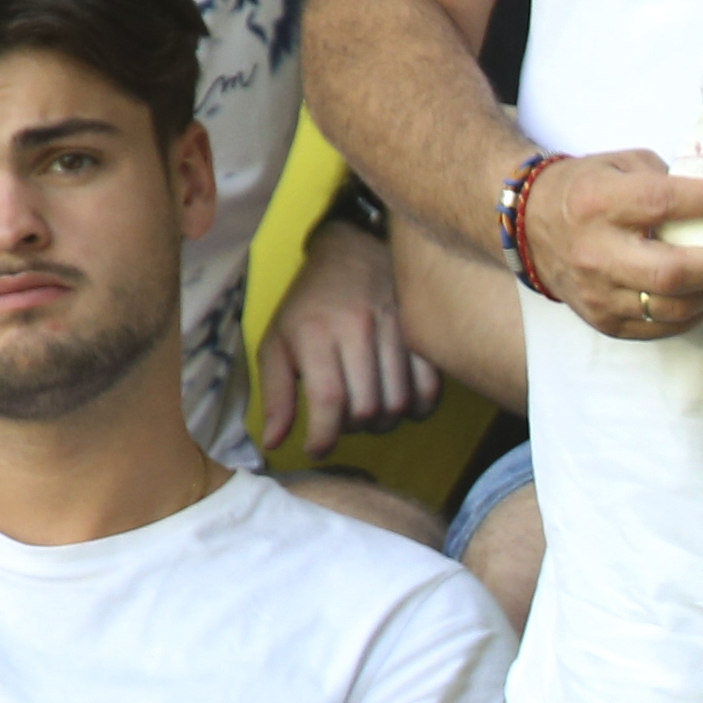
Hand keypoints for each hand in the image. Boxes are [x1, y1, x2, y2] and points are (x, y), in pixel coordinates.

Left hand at [262, 221, 439, 452]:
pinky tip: (400, 405)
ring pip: (398, 404)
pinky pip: (429, 391)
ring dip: (383, 422)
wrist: (354, 253)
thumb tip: (273, 442)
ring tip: (368, 413)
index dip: (324, 435)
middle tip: (342, 420)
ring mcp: (395, 332)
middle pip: (366, 407)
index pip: (328, 398)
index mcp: (314, 332)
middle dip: (353, 428)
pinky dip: (417, 410)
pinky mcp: (422, 336)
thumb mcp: (277, 342)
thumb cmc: (309, 305)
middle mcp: (356, 330)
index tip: (316, 449)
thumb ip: (276, 394)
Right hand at [526, 150, 702, 342]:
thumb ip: (670, 180)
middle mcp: (596, 252)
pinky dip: (696, 311)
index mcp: (599, 202)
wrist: (527, 224)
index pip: (664, 204)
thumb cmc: (586, 188)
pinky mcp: (605, 322)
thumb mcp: (622, 166)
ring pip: (673, 308)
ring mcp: (598, 294)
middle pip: (672, 273)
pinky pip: (663, 328)